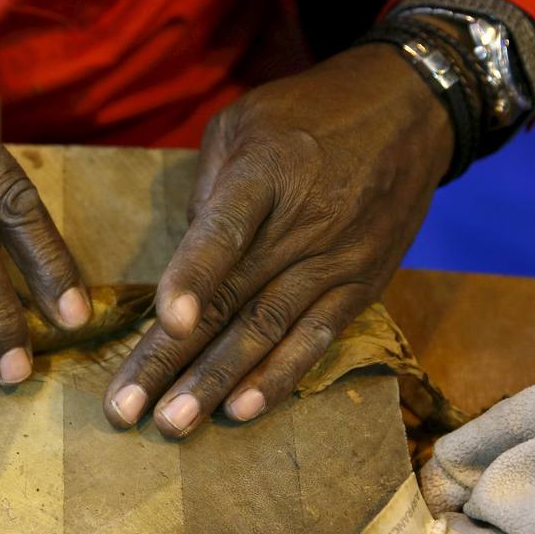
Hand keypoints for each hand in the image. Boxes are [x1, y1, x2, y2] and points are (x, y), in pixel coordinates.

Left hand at [104, 44, 451, 436]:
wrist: (409, 109)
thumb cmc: (305, 115)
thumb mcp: (242, 124)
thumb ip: (209, 194)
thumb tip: (183, 267)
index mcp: (265, 175)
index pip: (225, 231)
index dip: (193, 276)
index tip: (166, 320)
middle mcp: (304, 225)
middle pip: (231, 300)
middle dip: (172, 361)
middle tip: (125, 411)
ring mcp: (337, 261)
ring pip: (268, 332)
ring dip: (215, 384)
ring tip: (171, 425)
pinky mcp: (362, 285)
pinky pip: (316, 340)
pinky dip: (278, 378)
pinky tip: (241, 412)